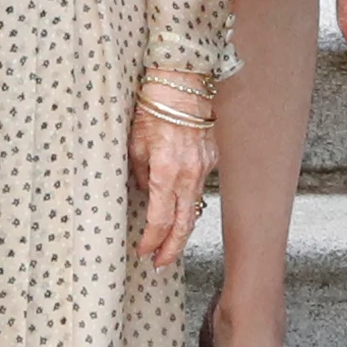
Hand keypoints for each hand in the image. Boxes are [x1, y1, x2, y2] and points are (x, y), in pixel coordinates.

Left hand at [130, 90, 219, 267]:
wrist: (182, 82)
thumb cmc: (152, 107)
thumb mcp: (134, 143)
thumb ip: (140, 172)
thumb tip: (146, 192)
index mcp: (166, 171)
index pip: (160, 219)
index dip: (151, 240)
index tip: (143, 252)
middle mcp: (189, 173)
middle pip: (184, 224)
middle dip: (172, 248)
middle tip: (161, 264)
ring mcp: (204, 166)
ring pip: (194, 207)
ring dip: (182, 228)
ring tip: (170, 243)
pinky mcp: (211, 157)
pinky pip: (199, 185)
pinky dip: (189, 199)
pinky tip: (179, 205)